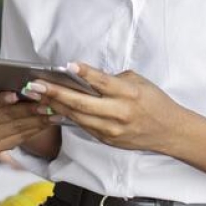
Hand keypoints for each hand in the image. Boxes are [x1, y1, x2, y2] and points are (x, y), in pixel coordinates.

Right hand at [0, 90, 52, 152]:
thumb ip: (8, 85)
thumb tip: (28, 85)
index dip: (1, 99)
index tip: (16, 95)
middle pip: (5, 115)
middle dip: (28, 109)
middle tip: (46, 102)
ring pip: (16, 127)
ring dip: (37, 119)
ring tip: (52, 112)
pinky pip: (21, 137)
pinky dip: (37, 128)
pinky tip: (48, 121)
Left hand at [36, 62, 185, 154]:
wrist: (170, 131)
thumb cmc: (153, 101)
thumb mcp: (137, 82)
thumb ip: (112, 79)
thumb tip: (85, 76)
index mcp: (129, 94)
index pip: (103, 82)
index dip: (84, 73)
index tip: (67, 65)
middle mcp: (119, 113)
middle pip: (83, 103)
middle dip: (56, 93)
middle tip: (36, 84)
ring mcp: (112, 130)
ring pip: (78, 117)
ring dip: (55, 105)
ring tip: (36, 95)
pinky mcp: (107, 140)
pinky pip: (83, 126)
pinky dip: (66, 116)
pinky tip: (51, 108)